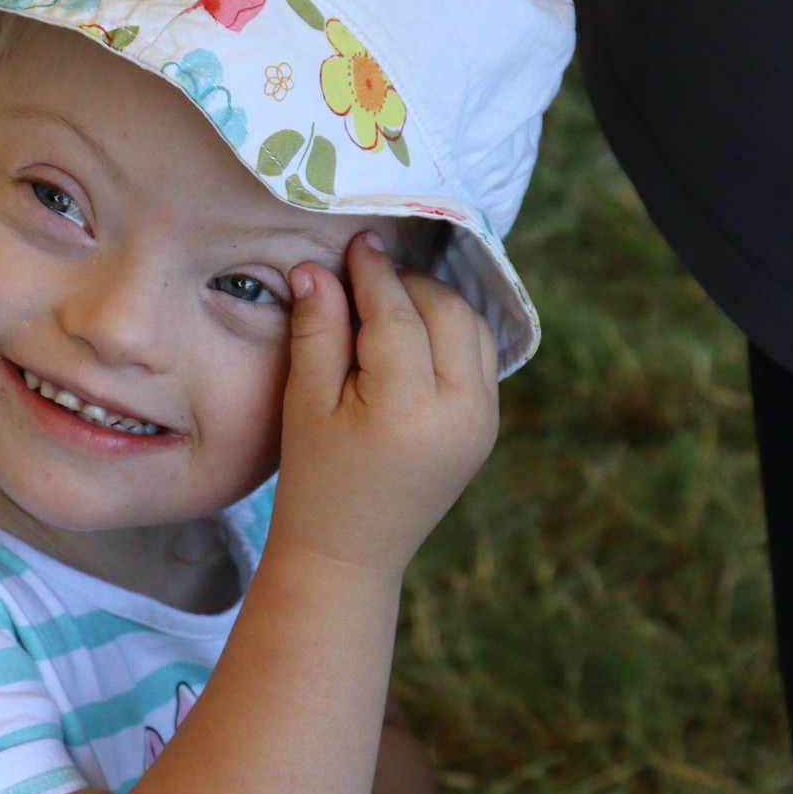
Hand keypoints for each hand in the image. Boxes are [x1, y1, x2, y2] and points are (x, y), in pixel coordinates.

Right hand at [273, 233, 500, 577]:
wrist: (350, 551)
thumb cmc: (314, 477)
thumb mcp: (305, 402)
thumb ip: (317, 330)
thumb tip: (318, 268)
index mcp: (408, 406)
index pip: (398, 312)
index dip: (374, 272)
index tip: (357, 242)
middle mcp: (460, 410)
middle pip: (447, 310)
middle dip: (409, 282)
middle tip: (367, 271)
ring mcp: (483, 420)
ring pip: (473, 328)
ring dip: (436, 302)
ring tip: (389, 298)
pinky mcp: (487, 427)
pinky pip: (479, 357)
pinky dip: (452, 331)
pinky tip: (414, 330)